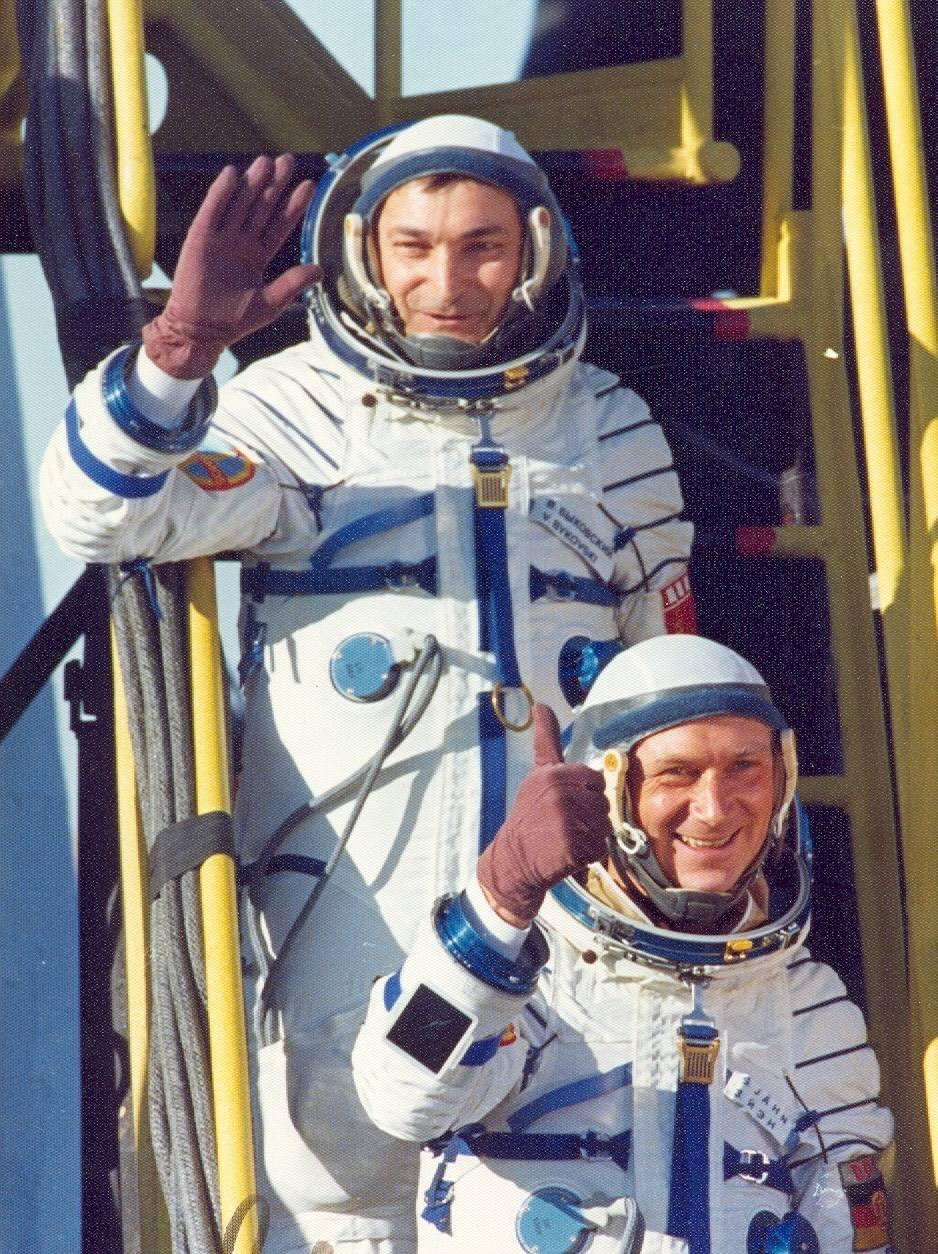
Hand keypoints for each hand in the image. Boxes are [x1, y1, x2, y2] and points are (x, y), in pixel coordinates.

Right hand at [142, 155, 321, 377]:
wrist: (200, 331)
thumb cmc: (234, 321)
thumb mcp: (271, 302)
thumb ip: (293, 283)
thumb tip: (320, 269)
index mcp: (258, 256)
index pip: (279, 224)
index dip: (293, 205)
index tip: (308, 185)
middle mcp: (241, 243)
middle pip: (261, 207)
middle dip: (274, 185)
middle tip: (288, 160)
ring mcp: (221, 239)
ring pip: (240, 204)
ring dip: (252, 183)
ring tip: (266, 162)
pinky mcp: (200, 239)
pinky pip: (213, 211)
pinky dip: (222, 193)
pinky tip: (233, 174)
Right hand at [477, 704, 611, 926]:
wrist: (513, 860)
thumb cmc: (531, 815)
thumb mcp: (538, 773)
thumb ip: (546, 739)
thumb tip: (541, 704)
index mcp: (554, 773)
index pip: (595, 780)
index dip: (585, 795)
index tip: (563, 804)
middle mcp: (560, 793)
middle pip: (603, 803)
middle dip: (590, 817)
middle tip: (563, 825)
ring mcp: (566, 820)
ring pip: (604, 826)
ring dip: (590, 837)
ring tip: (565, 839)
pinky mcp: (572, 846)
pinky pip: (600, 848)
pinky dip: (588, 856)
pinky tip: (567, 854)